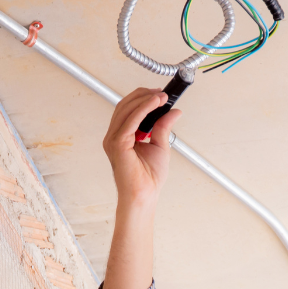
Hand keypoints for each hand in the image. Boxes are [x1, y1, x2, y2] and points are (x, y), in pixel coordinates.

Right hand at [102, 88, 182, 204]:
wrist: (144, 195)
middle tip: (162, 93)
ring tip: (161, 97)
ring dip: (145, 99)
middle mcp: (114, 136)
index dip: (143, 98)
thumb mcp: (160, 145)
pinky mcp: (117, 143)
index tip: (160, 95)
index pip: (128, 110)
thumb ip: (163, 126)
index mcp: (121, 136)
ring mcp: (113, 139)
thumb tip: (174, 111)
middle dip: (144, 95)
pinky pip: (130, 120)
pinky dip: (143, 109)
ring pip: (126, 109)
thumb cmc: (148, 179)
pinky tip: (155, 103)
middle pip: (125, 106)